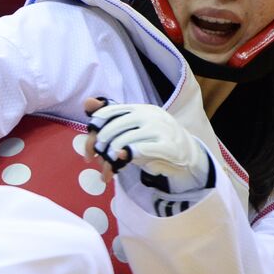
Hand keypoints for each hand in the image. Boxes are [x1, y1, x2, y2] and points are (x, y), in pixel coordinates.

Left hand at [83, 97, 214, 193]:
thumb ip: (111, 117)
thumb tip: (87, 102)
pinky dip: (127, 157)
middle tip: (94, 160)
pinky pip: (140, 150)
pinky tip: (123, 163)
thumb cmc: (154, 139)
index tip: (90, 147)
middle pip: (112, 128)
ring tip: (108, 170)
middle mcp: (148, 115)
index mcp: (138, 108)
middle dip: (99, 147)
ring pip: (123, 141)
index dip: (95, 130)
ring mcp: (160, 129)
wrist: (187, 152)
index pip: (108, 112)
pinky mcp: (168, 145)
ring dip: (110, 159)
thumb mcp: (132, 127)